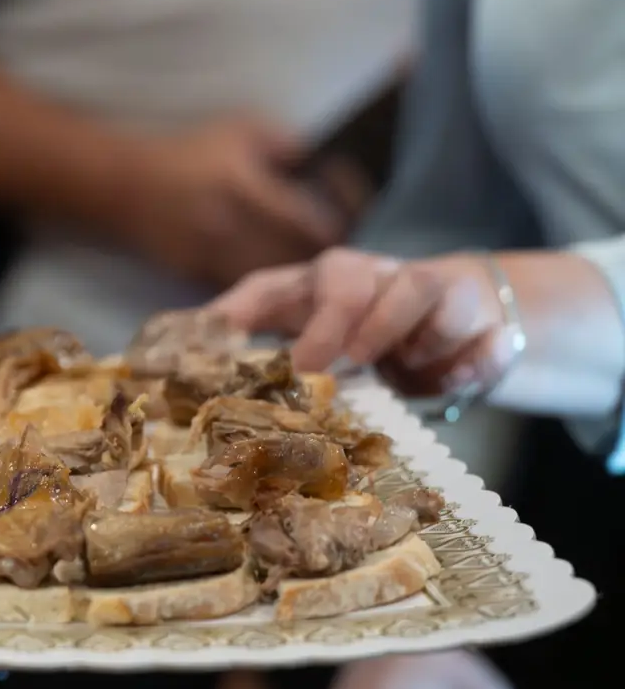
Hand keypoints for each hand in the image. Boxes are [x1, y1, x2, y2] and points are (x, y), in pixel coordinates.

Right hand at [113, 117, 354, 287]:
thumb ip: (287, 143)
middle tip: (343, 246)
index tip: (349, 215)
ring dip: (298, 274)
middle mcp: (228, 224)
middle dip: (326, 254)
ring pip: (273, 279)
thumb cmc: (190, 152)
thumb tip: (327, 164)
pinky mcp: (195, 274)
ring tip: (317, 265)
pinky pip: (244, 287)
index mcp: (244, 185)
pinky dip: (265, 287)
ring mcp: (210, 254)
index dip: (339, 225)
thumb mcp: (240, 128)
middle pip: (298, 258)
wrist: (125, 183)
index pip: (312, 222)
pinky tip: (279, 278)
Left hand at [209, 247, 516, 396]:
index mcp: (316, 290)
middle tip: (318, 365)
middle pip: (343, 275)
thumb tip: (233, 413)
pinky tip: (452, 381)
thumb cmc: (380, 340)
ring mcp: (425, 286)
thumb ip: (289, 376)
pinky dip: (461, 358)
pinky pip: (469, 326)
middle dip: (329, 319)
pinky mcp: (474, 309)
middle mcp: (367, 278)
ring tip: (394, 369)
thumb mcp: (330, 355)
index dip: (239, 310)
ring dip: (397, 331)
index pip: (269, 288)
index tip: (213, 341)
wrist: (473, 318)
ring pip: (412, 286)